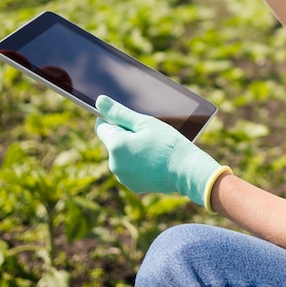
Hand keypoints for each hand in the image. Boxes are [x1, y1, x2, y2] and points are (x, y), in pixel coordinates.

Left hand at [94, 95, 230, 209]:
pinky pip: (130, 169)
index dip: (113, 119)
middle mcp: (114, 164)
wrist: (186, 171)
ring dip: (131, 150)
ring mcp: (123, 177)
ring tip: (153, 148)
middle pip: (113, 142)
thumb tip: (99, 101)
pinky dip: (138, 164)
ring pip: (121, 156)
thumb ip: (120, 112)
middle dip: (125, 136)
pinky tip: (154, 160)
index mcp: (116, 145)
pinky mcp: (132, 186)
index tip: (129, 119)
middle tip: (148, 133)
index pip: (101, 126)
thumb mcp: (145, 122)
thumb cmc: (167, 143)